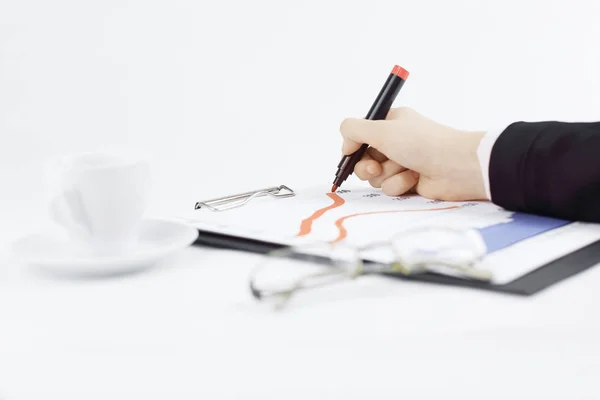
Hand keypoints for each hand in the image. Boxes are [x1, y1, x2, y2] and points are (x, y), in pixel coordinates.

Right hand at [339, 107, 486, 200]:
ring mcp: (403, 162)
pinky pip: (390, 187)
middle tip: (377, 167)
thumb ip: (353, 130)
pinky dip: (400, 184)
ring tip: (405, 169)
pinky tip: (415, 179)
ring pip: (376, 177)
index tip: (351, 152)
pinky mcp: (409, 181)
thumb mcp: (381, 129)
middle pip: (364, 159)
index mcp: (390, 123)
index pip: (360, 135)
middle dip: (368, 166)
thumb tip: (345, 143)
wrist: (456, 167)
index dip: (354, 146)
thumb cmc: (421, 142)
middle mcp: (396, 141)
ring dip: (388, 175)